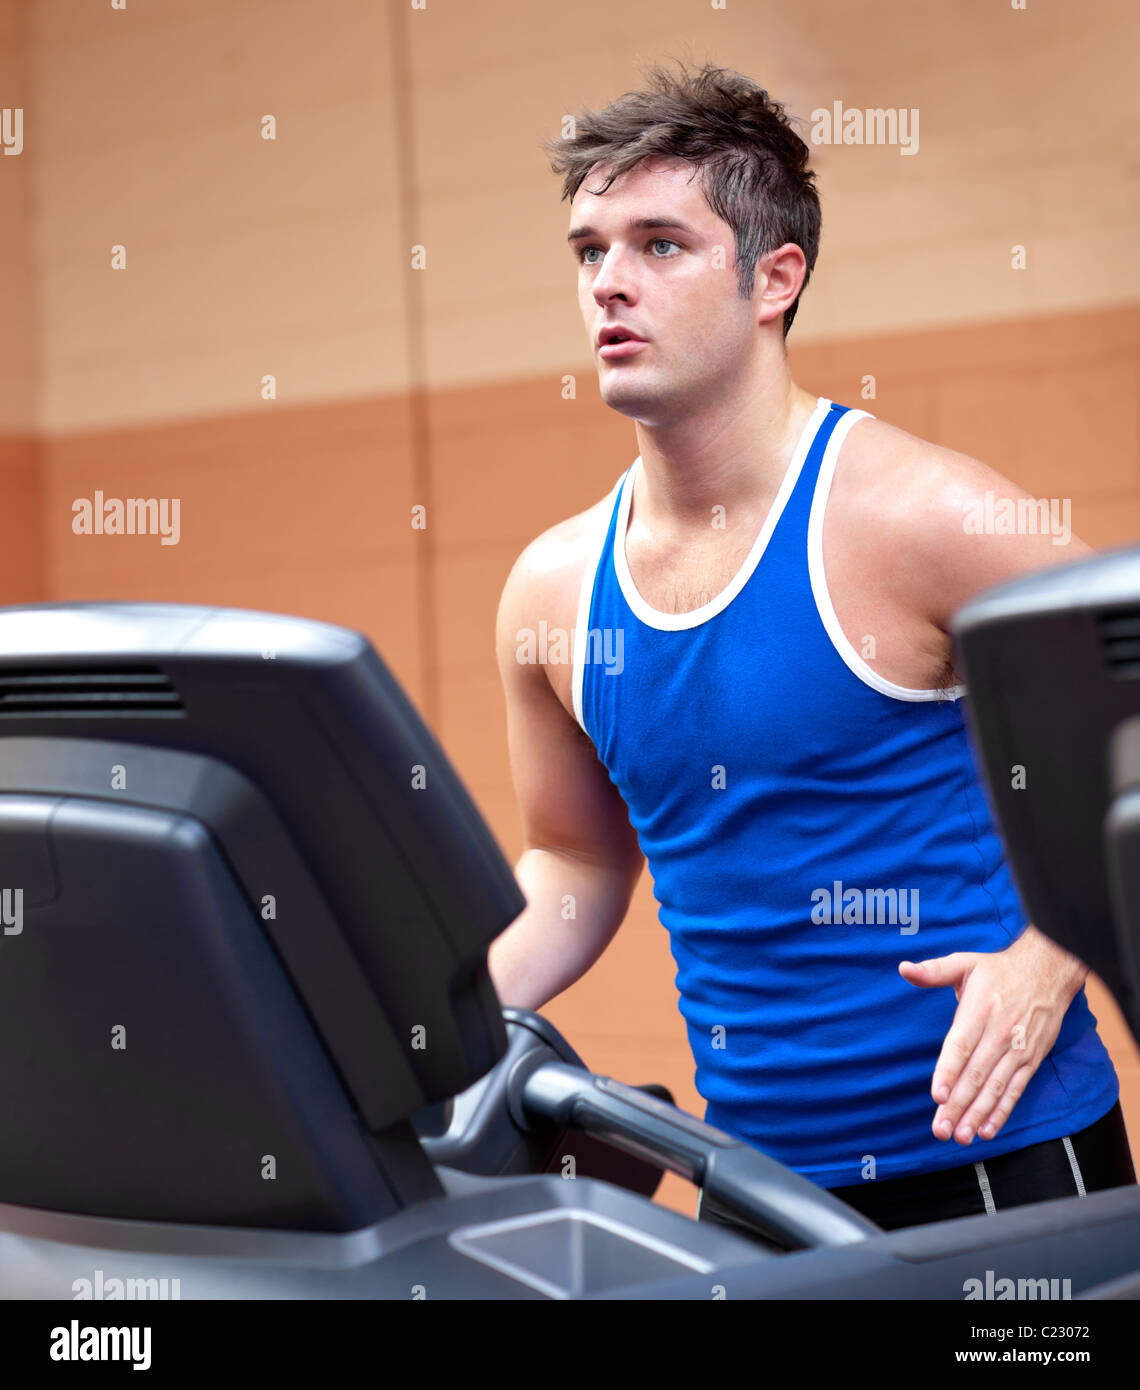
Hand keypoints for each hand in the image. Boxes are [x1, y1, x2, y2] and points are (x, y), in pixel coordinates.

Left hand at [898, 925, 1087, 1145]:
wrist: (1048, 972)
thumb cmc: (998, 971)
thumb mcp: (964, 963)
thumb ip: (933, 970)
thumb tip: (903, 968)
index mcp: (978, 1011)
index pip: (960, 1046)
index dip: (949, 1071)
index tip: (938, 1095)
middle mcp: (999, 1034)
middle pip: (976, 1074)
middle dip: (958, 1105)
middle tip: (940, 1130)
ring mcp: (1017, 1050)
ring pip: (995, 1087)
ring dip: (978, 1115)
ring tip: (961, 1136)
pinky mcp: (1031, 1060)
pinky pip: (1015, 1090)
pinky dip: (1002, 1111)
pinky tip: (987, 1130)